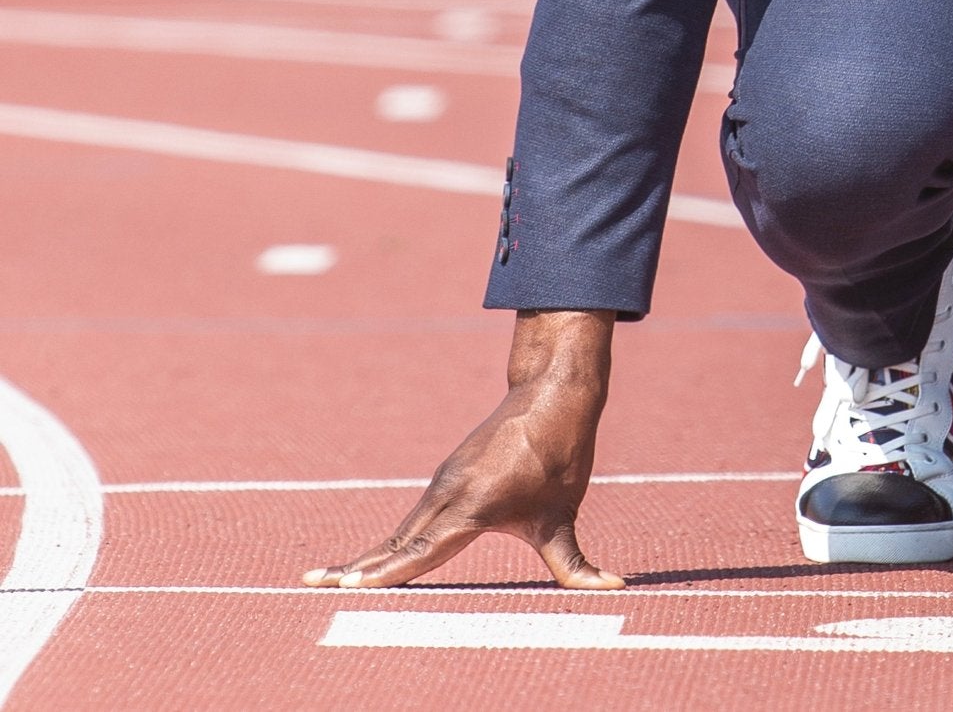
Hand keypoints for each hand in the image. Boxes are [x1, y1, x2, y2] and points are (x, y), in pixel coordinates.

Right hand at [302, 309, 623, 591]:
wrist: (552, 392)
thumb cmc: (561, 454)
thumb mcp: (566, 513)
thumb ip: (576, 563)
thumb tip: (613, 590)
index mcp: (475, 504)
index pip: (424, 549)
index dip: (388, 572)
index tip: (351, 587)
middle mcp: (449, 494)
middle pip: (396, 542)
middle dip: (355, 569)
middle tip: (311, 586)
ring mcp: (443, 484)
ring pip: (399, 531)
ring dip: (362, 558)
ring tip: (322, 581)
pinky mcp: (445, 479)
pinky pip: (410, 519)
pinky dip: (383, 543)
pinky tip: (361, 563)